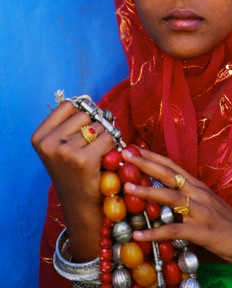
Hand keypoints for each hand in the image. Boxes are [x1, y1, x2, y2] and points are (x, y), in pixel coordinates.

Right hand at [31, 101, 114, 260]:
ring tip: (98, 155)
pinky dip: (113, 146)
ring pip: (99, 126)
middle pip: (85, 115)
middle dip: (96, 126)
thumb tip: (94, 103)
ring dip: (106, 137)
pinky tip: (106, 160)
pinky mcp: (83, 160)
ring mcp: (64, 151)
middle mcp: (48, 143)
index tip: (86, 128)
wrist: (81, 207)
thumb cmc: (76, 172)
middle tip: (94, 146)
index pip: (68, 106)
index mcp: (39, 136)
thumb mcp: (63, 146)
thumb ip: (73, 123)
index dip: (84, 113)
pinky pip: (108, 138)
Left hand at [123, 149, 231, 271]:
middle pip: (168, 174)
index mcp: (198, 186)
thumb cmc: (228, 224)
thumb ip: (186, 202)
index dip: (153, 156)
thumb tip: (161, 201)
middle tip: (125, 154)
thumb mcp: (206, 207)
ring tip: (128, 187)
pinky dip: (155, 233)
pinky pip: (175, 231)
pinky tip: (139, 236)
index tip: (134, 148)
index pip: (172, 165)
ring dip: (147, 191)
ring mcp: (201, 211)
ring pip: (170, 197)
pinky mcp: (202, 231)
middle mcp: (198, 193)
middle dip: (145, 163)